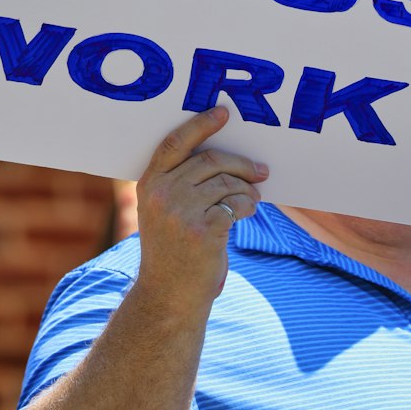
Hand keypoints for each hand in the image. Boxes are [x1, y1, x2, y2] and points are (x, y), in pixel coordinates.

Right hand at [135, 107, 267, 304]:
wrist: (169, 296)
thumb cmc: (173, 251)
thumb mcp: (164, 213)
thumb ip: (182, 183)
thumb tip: (228, 158)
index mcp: (149, 184)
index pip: (175, 143)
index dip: (200, 124)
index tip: (223, 112)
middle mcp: (162, 194)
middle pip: (210, 160)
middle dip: (240, 164)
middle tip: (261, 170)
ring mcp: (181, 212)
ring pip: (227, 182)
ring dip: (247, 189)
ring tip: (253, 199)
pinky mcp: (203, 229)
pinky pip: (235, 203)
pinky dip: (247, 205)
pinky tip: (248, 211)